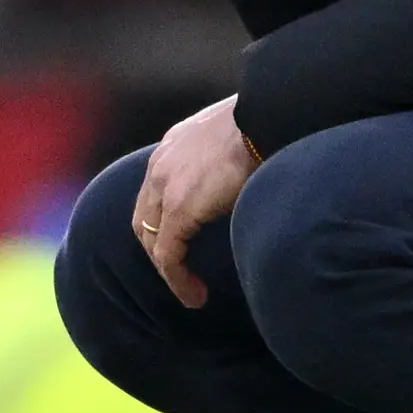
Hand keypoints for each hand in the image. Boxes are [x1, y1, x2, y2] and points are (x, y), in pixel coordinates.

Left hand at [131, 95, 259, 306]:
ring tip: (191, 293)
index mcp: (173, 145)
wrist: (268, 116)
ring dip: (169, 271)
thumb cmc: (267, 122)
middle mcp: (160, 164)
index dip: (163, 222)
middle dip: (158, 250)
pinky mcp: (179, 209)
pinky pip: (168, 256)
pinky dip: (178, 280)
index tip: (185, 243)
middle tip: (182, 273)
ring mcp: (165, 186)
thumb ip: (230, 155)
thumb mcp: (237, 136)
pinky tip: (196, 296)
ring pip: (152, 241)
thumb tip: (249, 169)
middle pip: (144, 219)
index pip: (155, 191)